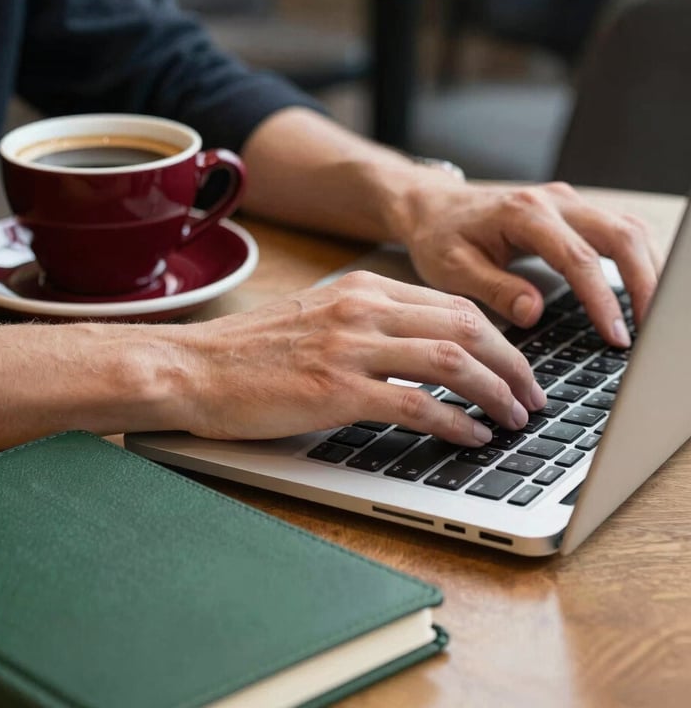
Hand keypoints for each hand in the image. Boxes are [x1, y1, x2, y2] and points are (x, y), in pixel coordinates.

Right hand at [161, 271, 546, 443]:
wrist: (192, 366)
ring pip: (451, 361)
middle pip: (465, 327)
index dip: (496, 338)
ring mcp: (349, 348)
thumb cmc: (249, 351)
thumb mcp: (316, 318)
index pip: (452, 304)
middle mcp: (361, 309)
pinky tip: (470, 435)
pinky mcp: (335, 390)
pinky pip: (416, 404)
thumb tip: (418, 352)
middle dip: (511, 364)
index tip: (513, 364)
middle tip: (530, 394)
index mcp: (360, 288)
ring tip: (514, 417)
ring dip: (493, 392)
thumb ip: (368, 326)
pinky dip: (453, 421)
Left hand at [397, 178, 661, 346]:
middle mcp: (553, 201)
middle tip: (651, 329)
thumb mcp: (452, 269)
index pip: (577, 257)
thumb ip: (493, 289)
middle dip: (644, 283)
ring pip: (628, 229)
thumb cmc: (440, 238)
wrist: (435, 208)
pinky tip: (643, 291)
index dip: (601, 299)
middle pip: (620, 235)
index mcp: (522, 214)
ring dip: (648, 270)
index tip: (615, 335)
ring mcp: (568, 202)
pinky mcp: (574, 212)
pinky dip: (638, 260)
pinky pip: (619, 231)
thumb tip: (533, 313)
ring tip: (653, 316)